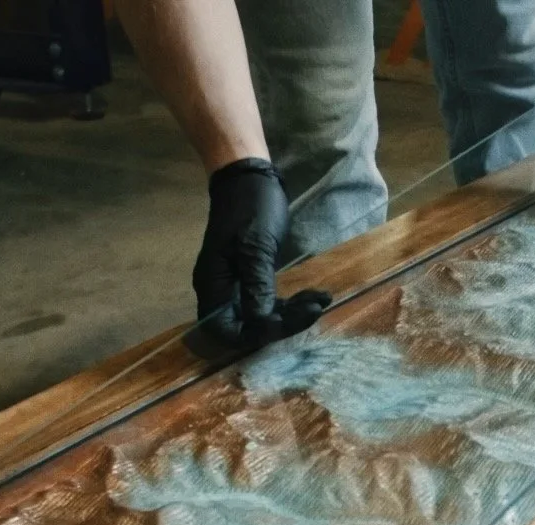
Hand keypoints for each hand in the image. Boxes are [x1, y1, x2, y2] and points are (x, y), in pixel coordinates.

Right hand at [193, 158, 330, 346]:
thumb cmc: (249, 207)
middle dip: (283, 324)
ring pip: (263, 317)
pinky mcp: (252, 280)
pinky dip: (292, 303)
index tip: (286, 321)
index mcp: (212, 286)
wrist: (249, 178)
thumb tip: (261, 322)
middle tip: (315, 308)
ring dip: (293, 314)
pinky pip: (270, 302)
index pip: (227, 332)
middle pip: (248, 328)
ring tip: (321, 300)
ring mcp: (236, 287)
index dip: (256, 334)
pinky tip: (316, 295)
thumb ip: (256, 285)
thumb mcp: (255, 246)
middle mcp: (220, 293)